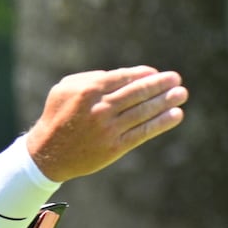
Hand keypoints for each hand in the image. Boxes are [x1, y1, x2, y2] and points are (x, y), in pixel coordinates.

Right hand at [24, 66, 186, 181]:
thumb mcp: (63, 90)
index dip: (144, 74)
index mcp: (87, 90)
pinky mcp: (113, 147)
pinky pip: (142, 132)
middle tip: (176, 79)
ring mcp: (108, 128)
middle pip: (138, 92)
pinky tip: (175, 115)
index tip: (155, 74)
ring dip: (166, 101)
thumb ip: (90, 78)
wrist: (46, 154)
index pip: (124, 77)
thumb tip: (122, 76)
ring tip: (181, 94)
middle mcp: (99, 108)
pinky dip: (161, 123)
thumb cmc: (56, 117)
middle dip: (160, 84)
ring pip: (144, 111)